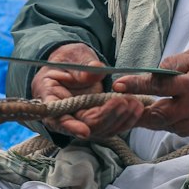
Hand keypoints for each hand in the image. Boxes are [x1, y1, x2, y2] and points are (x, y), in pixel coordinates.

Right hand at [31, 43, 146, 141]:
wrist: (72, 64)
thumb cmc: (66, 61)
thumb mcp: (71, 58)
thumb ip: (82, 66)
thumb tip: (97, 71)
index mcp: (52, 101)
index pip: (58, 120)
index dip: (71, 127)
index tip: (84, 131)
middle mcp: (67, 116)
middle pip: (86, 126)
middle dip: (106, 117)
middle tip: (123, 102)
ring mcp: (83, 120)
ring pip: (101, 130)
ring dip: (119, 119)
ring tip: (134, 103)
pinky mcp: (97, 119)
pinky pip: (111, 126)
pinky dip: (125, 120)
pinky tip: (137, 110)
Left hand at [112, 39, 188, 137]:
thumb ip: (178, 61)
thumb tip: (157, 71)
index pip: (157, 86)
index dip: (136, 85)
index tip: (118, 85)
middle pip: (156, 117)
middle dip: (137, 113)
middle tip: (122, 107)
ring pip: (167, 125)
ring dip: (152, 118)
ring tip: (139, 109)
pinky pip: (181, 128)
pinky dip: (170, 121)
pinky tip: (167, 112)